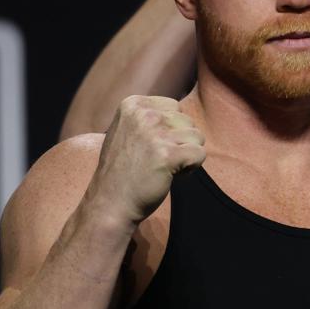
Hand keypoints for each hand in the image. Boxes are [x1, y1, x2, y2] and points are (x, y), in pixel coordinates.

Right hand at [82, 96, 205, 226]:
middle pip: (188, 121)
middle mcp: (144, 114)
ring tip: (162, 167)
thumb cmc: (122, 170)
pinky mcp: (168, 154)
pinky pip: (200, 154)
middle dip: (180, 142)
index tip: (151, 146)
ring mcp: (155, 134)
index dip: (170, 129)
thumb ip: (149, 117)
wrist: (109, 203)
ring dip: (186, 155)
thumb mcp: (127, 131)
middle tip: (157, 160)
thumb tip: (178, 109)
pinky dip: (191, 168)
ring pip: (197, 137)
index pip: (174, 107)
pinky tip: (170, 175)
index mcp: (132, 104)